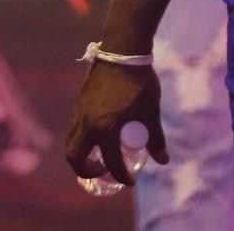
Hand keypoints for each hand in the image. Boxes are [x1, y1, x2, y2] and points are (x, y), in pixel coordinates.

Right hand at [65, 62, 168, 186]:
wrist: (122, 53)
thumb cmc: (140, 84)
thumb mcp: (151, 114)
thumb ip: (155, 139)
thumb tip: (163, 160)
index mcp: (105, 129)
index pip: (111, 163)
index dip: (122, 177)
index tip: (130, 181)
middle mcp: (87, 124)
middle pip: (74, 157)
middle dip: (85, 171)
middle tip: (103, 171)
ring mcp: (79, 112)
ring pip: (71, 141)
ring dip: (82, 154)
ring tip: (99, 155)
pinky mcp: (78, 103)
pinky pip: (74, 128)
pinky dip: (82, 139)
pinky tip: (98, 134)